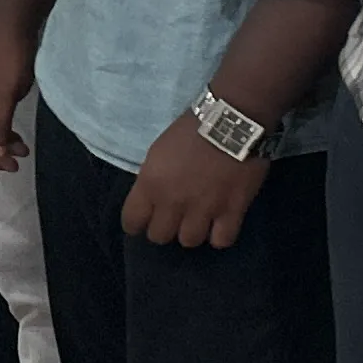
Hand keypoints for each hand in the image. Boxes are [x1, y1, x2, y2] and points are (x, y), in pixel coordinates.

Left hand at [119, 111, 264, 247]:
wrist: (231, 121)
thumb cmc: (190, 130)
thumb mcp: (157, 153)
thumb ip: (152, 180)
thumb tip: (154, 199)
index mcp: (150, 185)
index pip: (131, 222)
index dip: (136, 223)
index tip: (143, 221)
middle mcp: (173, 203)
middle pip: (159, 236)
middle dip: (164, 228)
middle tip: (174, 218)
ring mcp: (203, 210)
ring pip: (189, 241)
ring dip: (192, 231)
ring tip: (198, 221)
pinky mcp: (232, 211)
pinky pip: (221, 241)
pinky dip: (220, 235)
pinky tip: (220, 225)